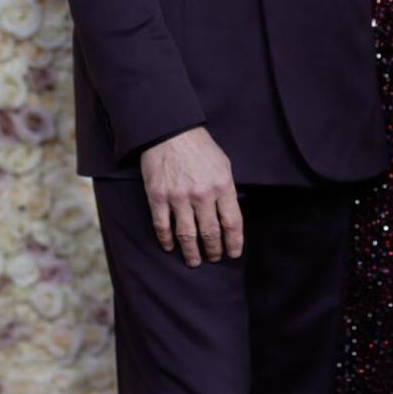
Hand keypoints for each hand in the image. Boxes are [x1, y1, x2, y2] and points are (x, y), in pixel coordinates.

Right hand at [140, 126, 242, 266]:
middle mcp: (202, 194)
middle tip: (213, 258)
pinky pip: (162, 227)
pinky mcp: (158, 197)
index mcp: (222, 185)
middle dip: (214, 251)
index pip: (232, 223)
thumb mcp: (223, 165)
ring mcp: (178, 197)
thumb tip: (228, 215)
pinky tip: (170, 247)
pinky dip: (166, 241)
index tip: (233, 253)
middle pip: (211, 233)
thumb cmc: (200, 147)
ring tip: (194, 261)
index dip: (234, 242)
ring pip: (186, 236)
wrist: (170, 131)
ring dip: (191, 253)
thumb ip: (226, 190)